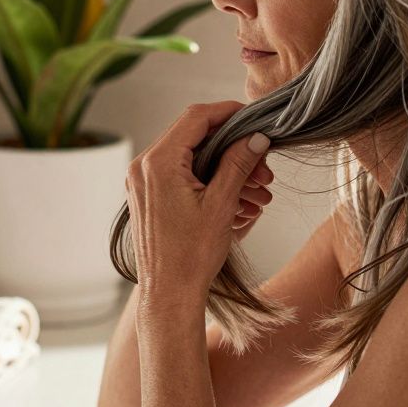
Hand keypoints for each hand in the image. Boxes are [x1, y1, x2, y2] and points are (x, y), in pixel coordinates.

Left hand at [125, 101, 272, 306]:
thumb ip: (238, 163)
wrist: (169, 294)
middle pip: (195, 137)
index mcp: (157, 163)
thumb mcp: (222, 204)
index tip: (254, 118)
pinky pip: (183, 177)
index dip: (228, 113)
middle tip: (264, 169)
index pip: (195, 118)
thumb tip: (257, 136)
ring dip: (227, 169)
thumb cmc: (191, 255)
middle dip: (234, 148)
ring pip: (192, 159)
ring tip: (259, 192)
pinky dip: (211, 182)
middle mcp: (143, 167)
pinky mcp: (149, 196)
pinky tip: (241, 201)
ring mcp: (143, 182)